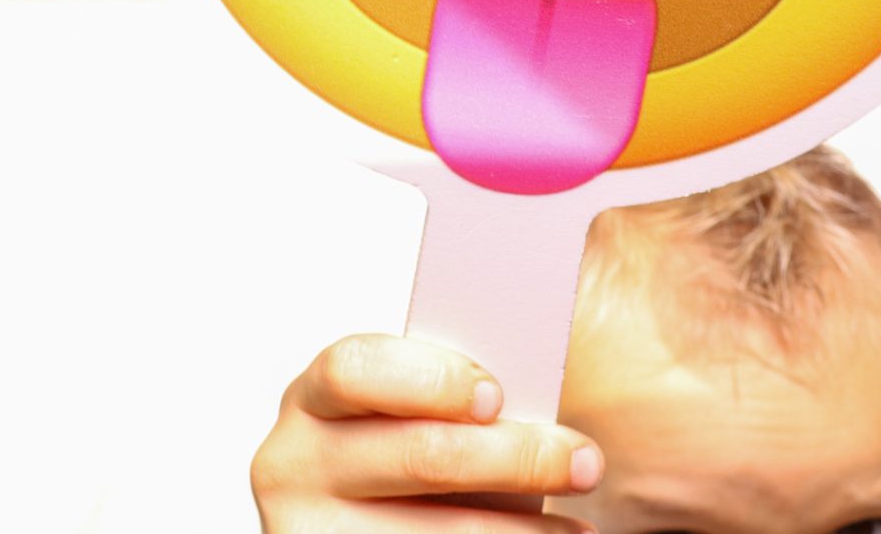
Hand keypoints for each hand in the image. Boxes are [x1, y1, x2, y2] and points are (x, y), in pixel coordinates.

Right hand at [251, 334, 602, 531]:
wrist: (357, 528)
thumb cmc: (398, 455)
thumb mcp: (398, 413)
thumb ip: (444, 389)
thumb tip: (534, 362)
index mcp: (313, 398)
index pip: (354, 369)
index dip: (429, 380)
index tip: (496, 395)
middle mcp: (295, 465)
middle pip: (418, 455)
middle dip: (516, 458)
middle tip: (585, 461)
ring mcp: (311, 530)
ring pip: (436, 531)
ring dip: (523, 529)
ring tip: (577, 525)